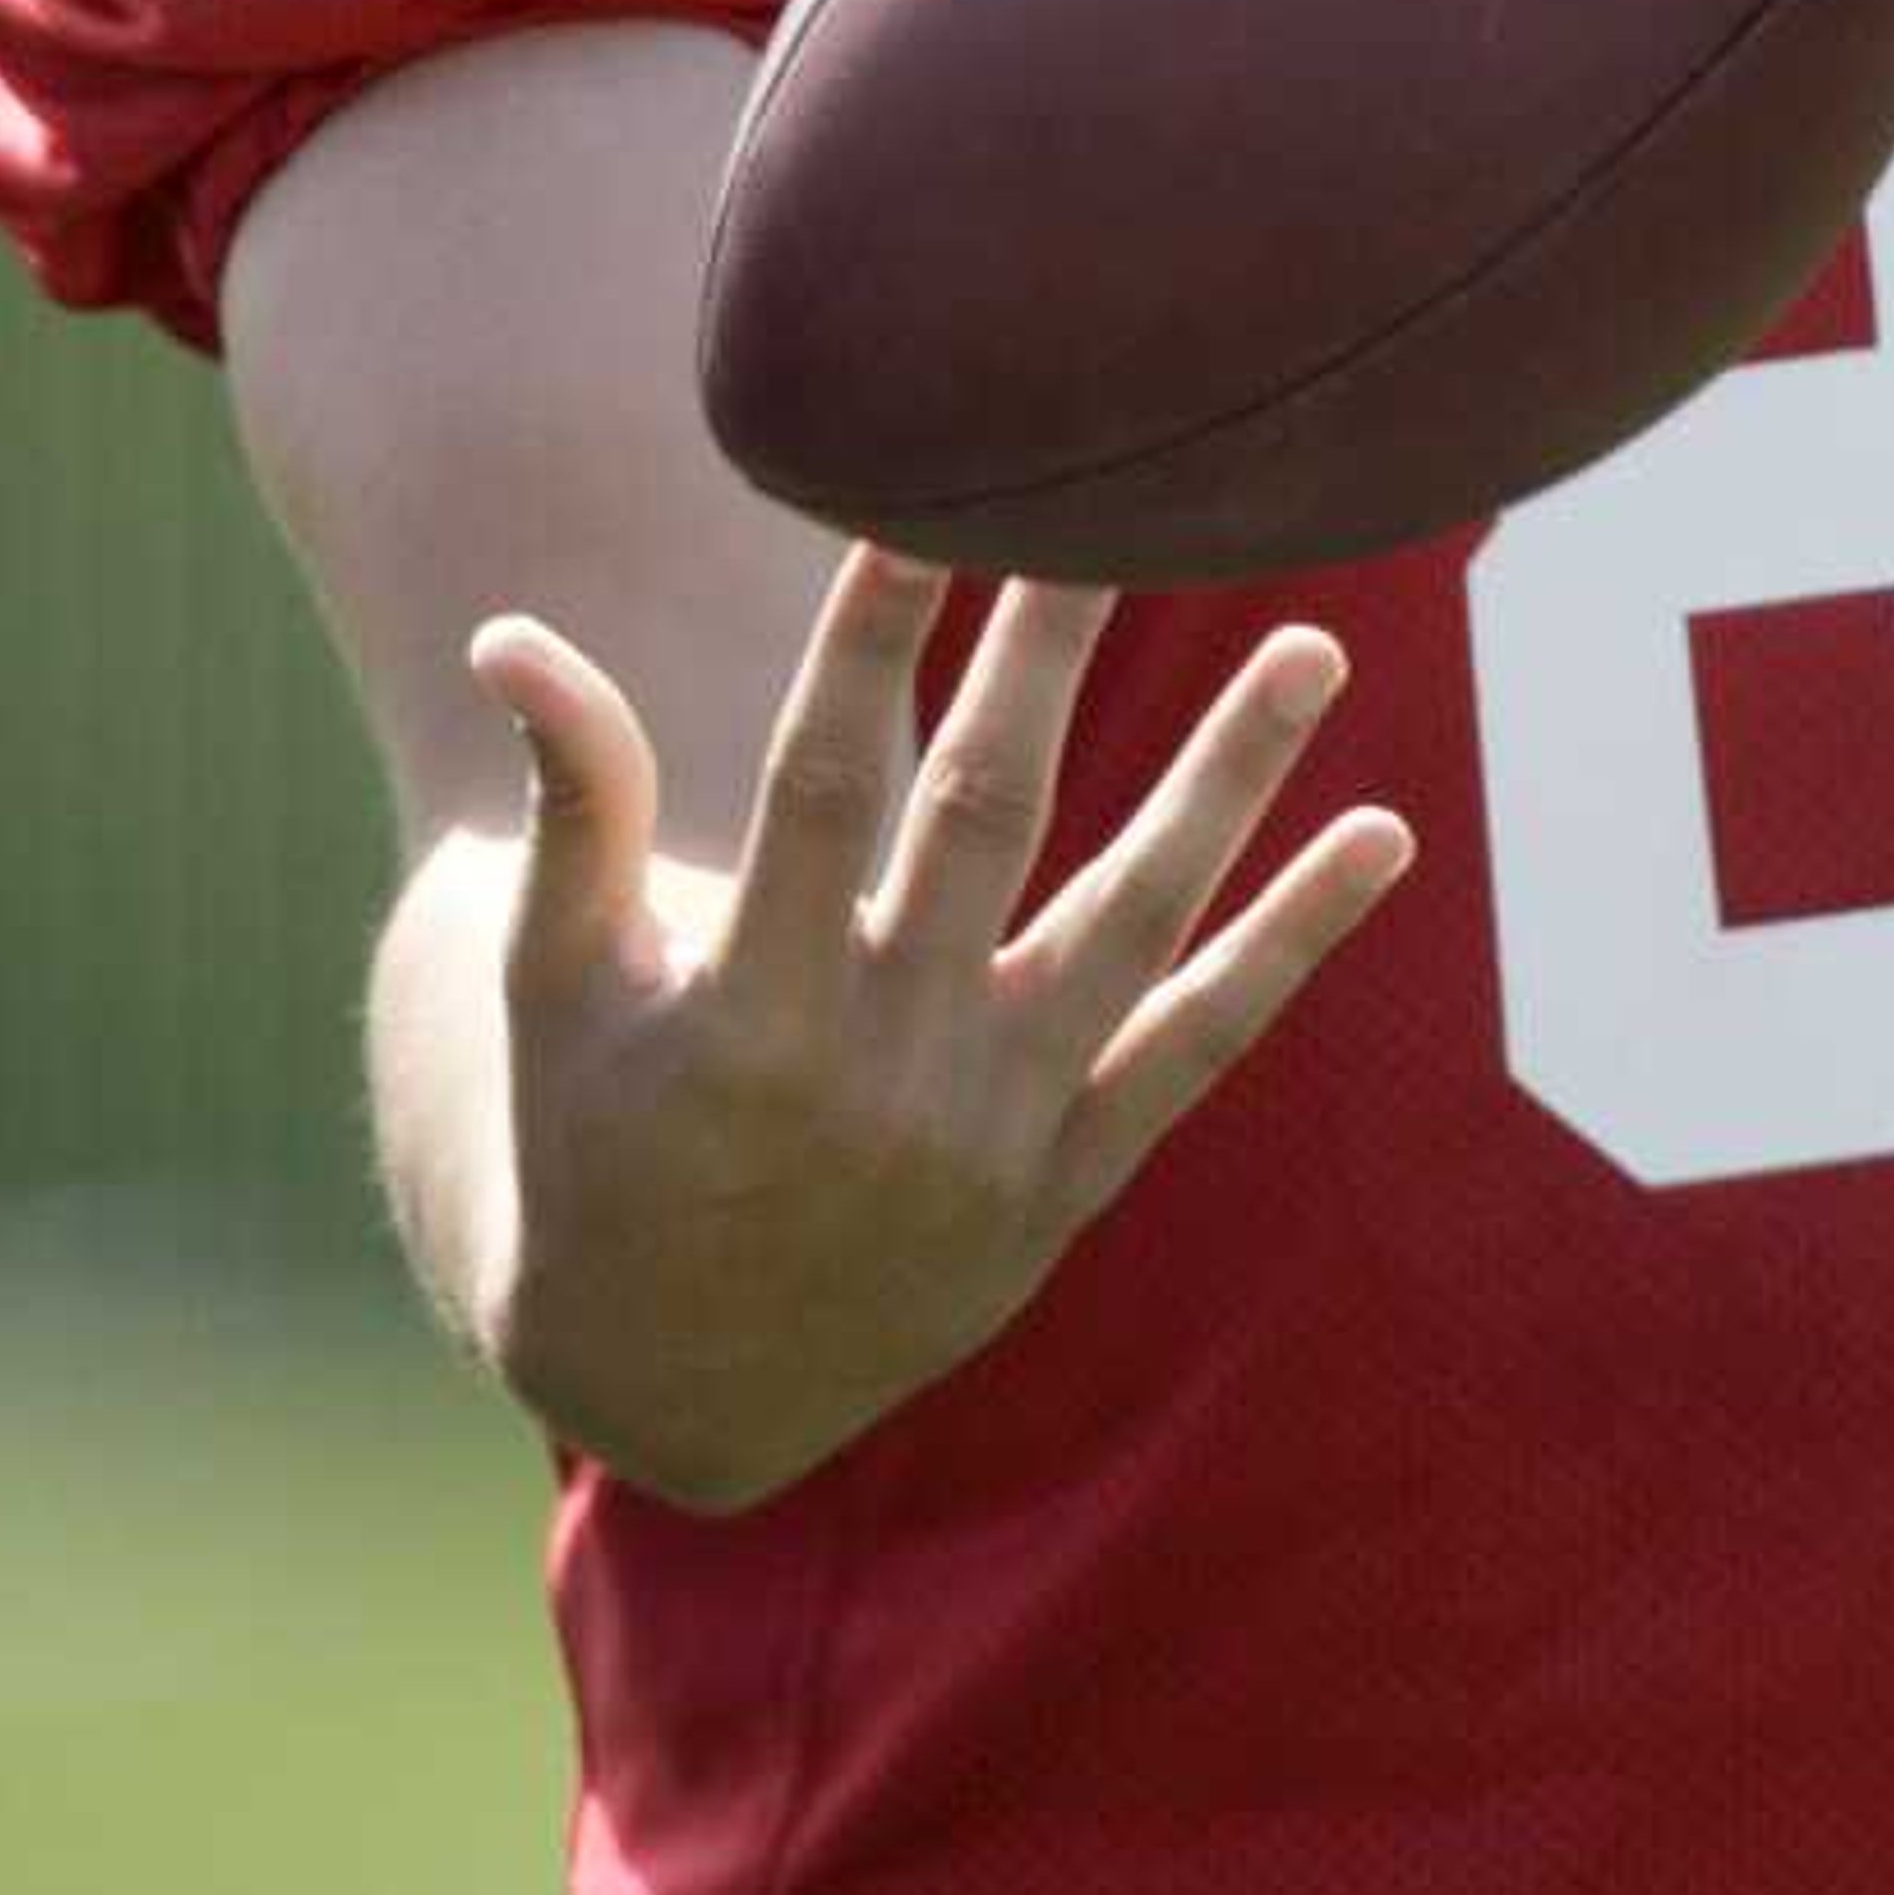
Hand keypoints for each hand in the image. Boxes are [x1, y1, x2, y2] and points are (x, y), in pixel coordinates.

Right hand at [463, 550, 1412, 1509]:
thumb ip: (576, 808)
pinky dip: (1294, 942)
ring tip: (1314, 644)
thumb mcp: (556, 990)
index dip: (871, 641)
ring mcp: (993, 1128)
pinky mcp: (1068, 1181)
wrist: (678, 1391)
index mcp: (748, 1007)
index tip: (923, 506)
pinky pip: (1203, 1045)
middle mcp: (886, 1066)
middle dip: (1054, 650)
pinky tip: (1381, 836)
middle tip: (1130, 503)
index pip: (824, 781)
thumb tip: (512, 631)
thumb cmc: (594, 1144)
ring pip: (1136, 920)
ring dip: (1231, 778)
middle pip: (993, 813)